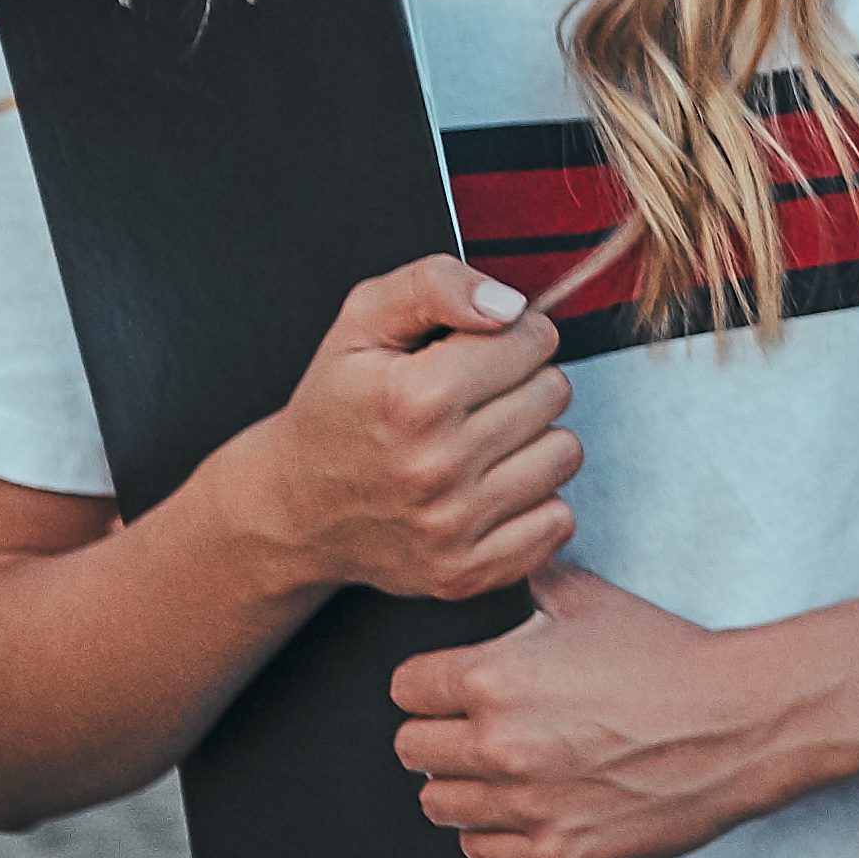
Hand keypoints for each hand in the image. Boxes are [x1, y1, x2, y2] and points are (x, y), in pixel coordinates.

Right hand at [225, 260, 573, 602]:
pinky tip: (487, 488)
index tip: (475, 352)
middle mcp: (436, 467)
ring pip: (564, 453)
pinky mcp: (466, 573)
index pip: (534, 338)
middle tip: (472, 399)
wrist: (294, 508)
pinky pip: (558, 521)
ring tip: (480, 442)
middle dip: (522, 383)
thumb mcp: (362, 321)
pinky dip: (533, 501)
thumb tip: (509, 305)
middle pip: (555, 392)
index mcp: (414, 397)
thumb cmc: (338, 404)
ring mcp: (452, 527)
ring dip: (532, 441)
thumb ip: (435, 284)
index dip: (510, 335)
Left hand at [386, 566, 821, 857]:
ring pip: (439, 805)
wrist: (741, 721)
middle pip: (411, 751)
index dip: (428, 686)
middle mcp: (498, 746)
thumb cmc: (672, 660)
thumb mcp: (591, 601)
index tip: (450, 690)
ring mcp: (526, 806)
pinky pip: (483, 853)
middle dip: (439, 736)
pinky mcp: (558, 853)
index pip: (403, 690)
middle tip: (477, 729)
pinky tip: (526, 807)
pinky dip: (497, 833)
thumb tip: (493, 570)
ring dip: (464, 786)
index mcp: (494, 679)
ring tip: (503, 770)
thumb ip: (525, 585)